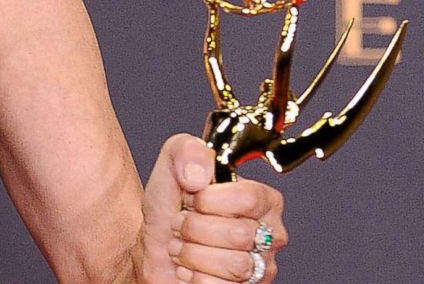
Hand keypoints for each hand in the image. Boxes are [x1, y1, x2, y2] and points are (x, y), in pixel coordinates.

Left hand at [137, 133, 287, 282]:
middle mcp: (270, 234)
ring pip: (235, 266)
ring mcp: (261, 267)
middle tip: (181, 225)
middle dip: (194, 228)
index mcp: (263, 199)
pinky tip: (189, 267)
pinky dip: (193, 277)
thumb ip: (186, 151)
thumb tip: (199, 175)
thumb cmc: (170, 209)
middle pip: (239, 234)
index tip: (191, 199)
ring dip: (193, 254)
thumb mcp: (171, 168)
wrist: (153, 248)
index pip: (249, 198)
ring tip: (183, 246)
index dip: (209, 200)